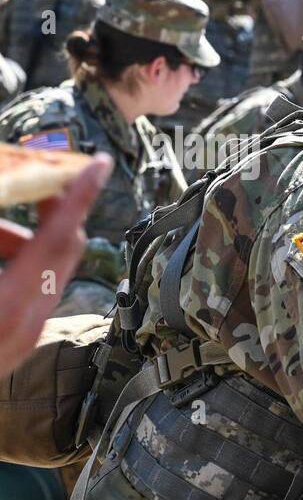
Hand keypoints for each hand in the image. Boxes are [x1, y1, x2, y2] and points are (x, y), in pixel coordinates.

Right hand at [0, 155, 110, 375]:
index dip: (77, 196)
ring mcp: (25, 332)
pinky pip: (32, 284)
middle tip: (39, 176)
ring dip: (22, 235)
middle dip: (51, 208)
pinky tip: (0, 251)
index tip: (97, 163)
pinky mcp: (21, 336)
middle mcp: (25, 321)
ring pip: (44, 264)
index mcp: (7, 306)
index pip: (55, 238)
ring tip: (0, 225)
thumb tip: (11, 224)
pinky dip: (17, 260)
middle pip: (60, 248)